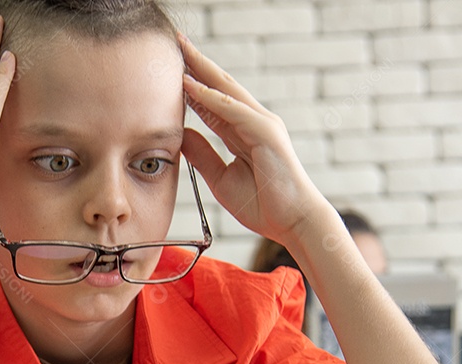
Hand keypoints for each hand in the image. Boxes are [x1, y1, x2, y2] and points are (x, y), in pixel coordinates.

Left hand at [178, 34, 333, 251]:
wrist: (292, 222)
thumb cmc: (263, 205)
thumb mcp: (220, 179)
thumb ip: (203, 156)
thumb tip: (182, 136)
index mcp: (243, 132)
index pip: (212, 102)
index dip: (192, 84)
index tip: (169, 70)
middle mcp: (253, 122)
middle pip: (220, 86)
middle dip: (197, 64)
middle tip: (175, 43)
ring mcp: (262, 124)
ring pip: (226, 90)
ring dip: (202, 70)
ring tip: (180, 51)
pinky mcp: (266, 133)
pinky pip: (233, 109)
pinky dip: (210, 97)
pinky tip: (191, 85)